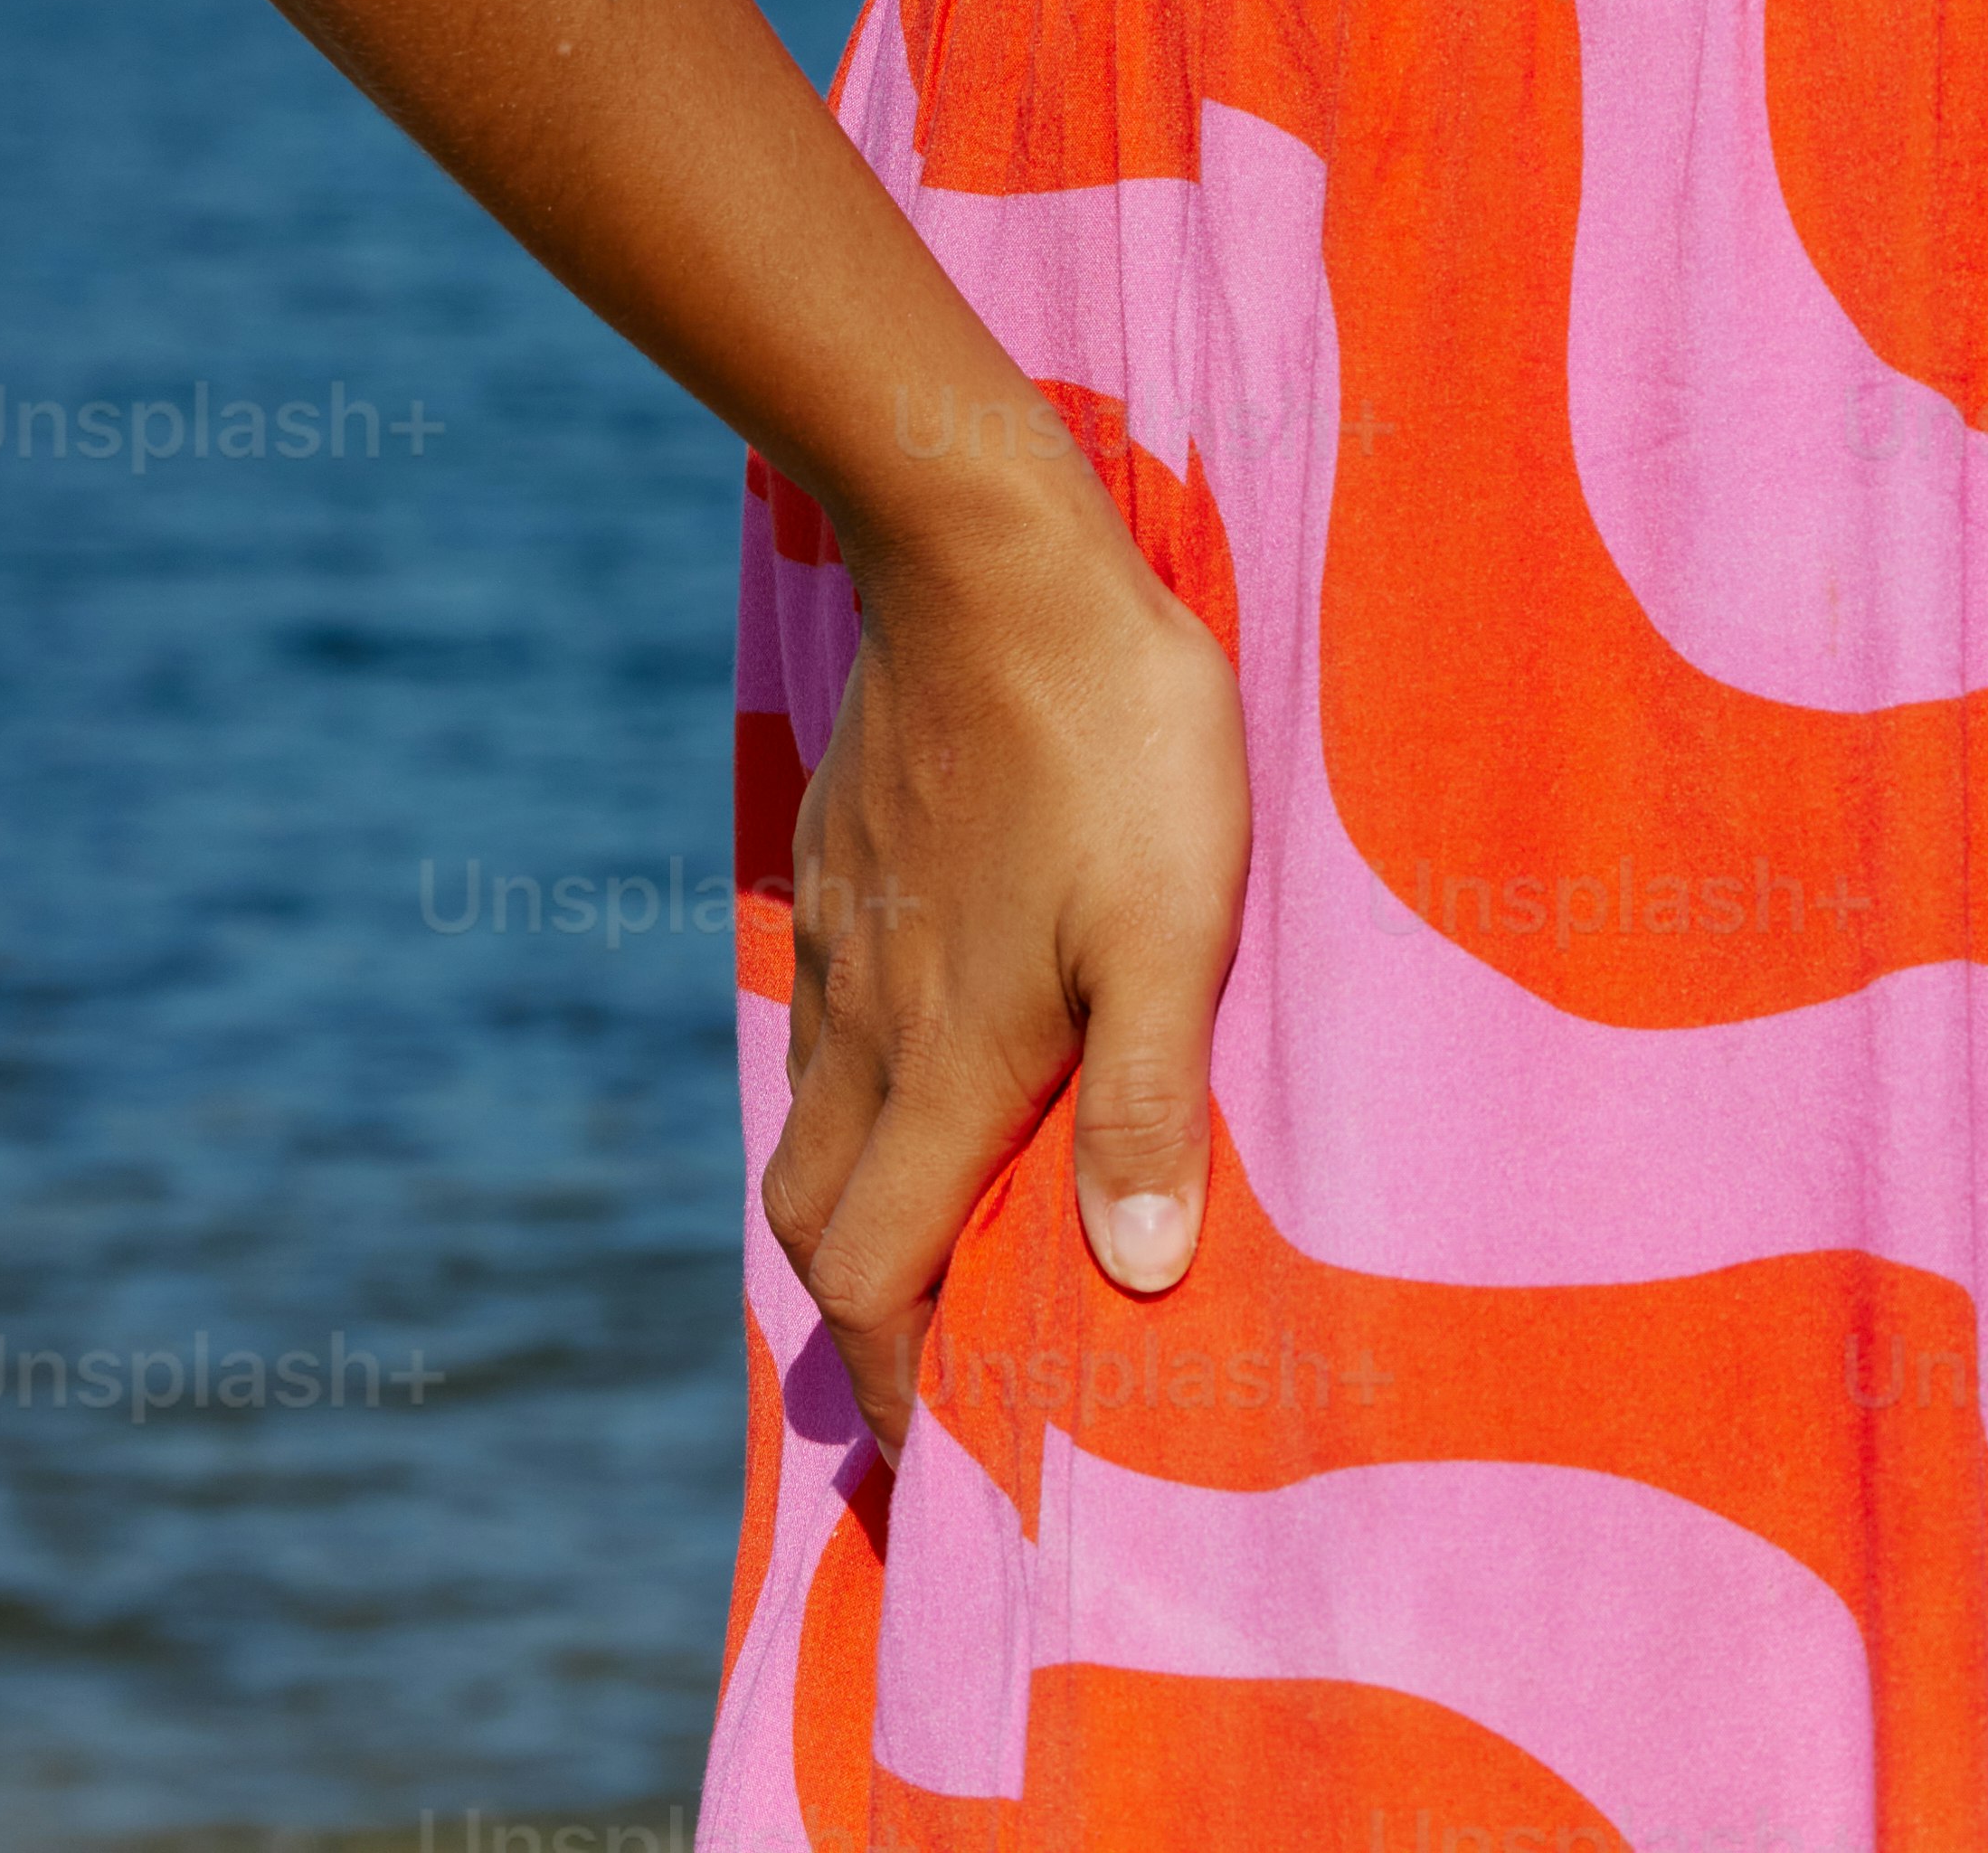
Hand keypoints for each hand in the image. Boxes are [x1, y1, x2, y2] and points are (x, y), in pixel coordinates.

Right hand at [758, 481, 1250, 1466]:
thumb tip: (1135, 1275)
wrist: (986, 551)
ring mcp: (846, 934)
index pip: (873, 1277)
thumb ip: (1151, 1099)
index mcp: (943, 1061)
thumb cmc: (1108, 736)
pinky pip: (826, 1012)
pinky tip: (931, 1038)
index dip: (903, 1375)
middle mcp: (869, 1020)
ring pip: (813, 1115)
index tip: (953, 1435)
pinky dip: (860, 1078)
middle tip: (947, 1341)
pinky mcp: (845, 855)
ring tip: (944, 1210)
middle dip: (867, 1306)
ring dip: (862, 1189)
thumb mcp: (1173, 922)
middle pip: (817, 1218)